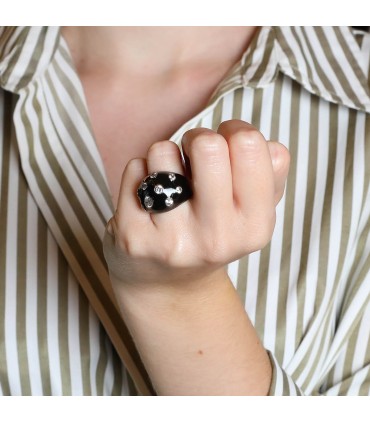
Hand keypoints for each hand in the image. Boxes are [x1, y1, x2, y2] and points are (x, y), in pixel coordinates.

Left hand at [103, 119, 289, 293]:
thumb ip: (271, 176)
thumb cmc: (213, 234)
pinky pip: (134, 169)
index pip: (249, 145)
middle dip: (198, 139)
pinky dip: (141, 174)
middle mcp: (216, 237)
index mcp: (254, 226)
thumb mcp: (253, 214)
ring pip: (162, 151)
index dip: (235, 131)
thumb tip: (270, 146)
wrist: (169, 286)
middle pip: (206, 145)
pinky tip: (149, 200)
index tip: (226, 145)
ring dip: (166, 158)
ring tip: (171, 185)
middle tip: (194, 157)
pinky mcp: (133, 237)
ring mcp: (171, 240)